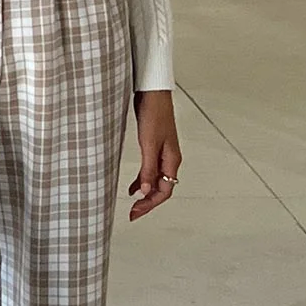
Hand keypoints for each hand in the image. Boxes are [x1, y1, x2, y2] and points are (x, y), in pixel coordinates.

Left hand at [128, 89, 180, 220]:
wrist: (152, 91)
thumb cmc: (154, 112)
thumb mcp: (149, 143)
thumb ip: (148, 168)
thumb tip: (146, 191)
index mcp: (172, 160)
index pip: (164, 191)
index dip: (150, 204)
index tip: (135, 212)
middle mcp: (170, 159)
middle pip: (162, 188)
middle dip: (148, 202)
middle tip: (133, 213)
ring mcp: (163, 152)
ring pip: (156, 180)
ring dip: (146, 192)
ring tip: (133, 202)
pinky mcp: (155, 146)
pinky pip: (151, 169)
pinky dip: (143, 180)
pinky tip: (135, 185)